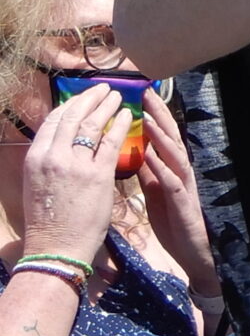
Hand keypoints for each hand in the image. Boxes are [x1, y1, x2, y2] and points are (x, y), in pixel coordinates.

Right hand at [17, 85, 123, 268]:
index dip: (70, 105)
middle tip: (103, 88)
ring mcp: (75, 165)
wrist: (56, 247)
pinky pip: (112, 142)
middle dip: (89, 98)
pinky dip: (121, 125)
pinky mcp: (98, 175)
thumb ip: (49, 160)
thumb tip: (63, 143)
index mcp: (35, 158)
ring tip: (118, 96)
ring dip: (107, 106)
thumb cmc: (49, 220)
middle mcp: (52, 157)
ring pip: (93, 124)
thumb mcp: (37, 183)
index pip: (53, 122)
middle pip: (73, 116)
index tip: (81, 96)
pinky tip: (128, 116)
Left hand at [136, 88, 217, 297]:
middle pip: (171, 139)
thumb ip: (149, 173)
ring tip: (149, 118)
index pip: (163, 137)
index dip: (154, 116)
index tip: (142, 94)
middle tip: (147, 93)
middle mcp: (181, 173)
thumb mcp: (156, 193)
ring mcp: (184, 186)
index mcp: (171, 170)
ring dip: (161, 136)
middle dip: (159, 115)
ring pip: (173, 155)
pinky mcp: (183, 203)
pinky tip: (151, 156)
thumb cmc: (174, 224)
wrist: (194, 253)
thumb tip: (137, 152)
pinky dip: (161, 167)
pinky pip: (172, 182)